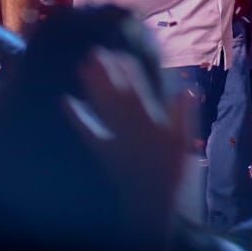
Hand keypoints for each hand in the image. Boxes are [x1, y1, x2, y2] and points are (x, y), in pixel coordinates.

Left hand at [63, 49, 187, 239]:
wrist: (151, 199)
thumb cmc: (170, 169)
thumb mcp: (182, 141)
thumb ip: (183, 114)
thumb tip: (187, 89)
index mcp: (150, 123)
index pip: (138, 93)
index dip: (130, 74)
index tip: (122, 54)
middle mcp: (129, 127)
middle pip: (116, 96)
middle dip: (106, 74)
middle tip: (95, 51)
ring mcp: (113, 137)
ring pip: (102, 108)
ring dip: (92, 87)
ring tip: (83, 66)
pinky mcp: (101, 149)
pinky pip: (87, 131)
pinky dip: (76, 116)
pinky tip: (64, 101)